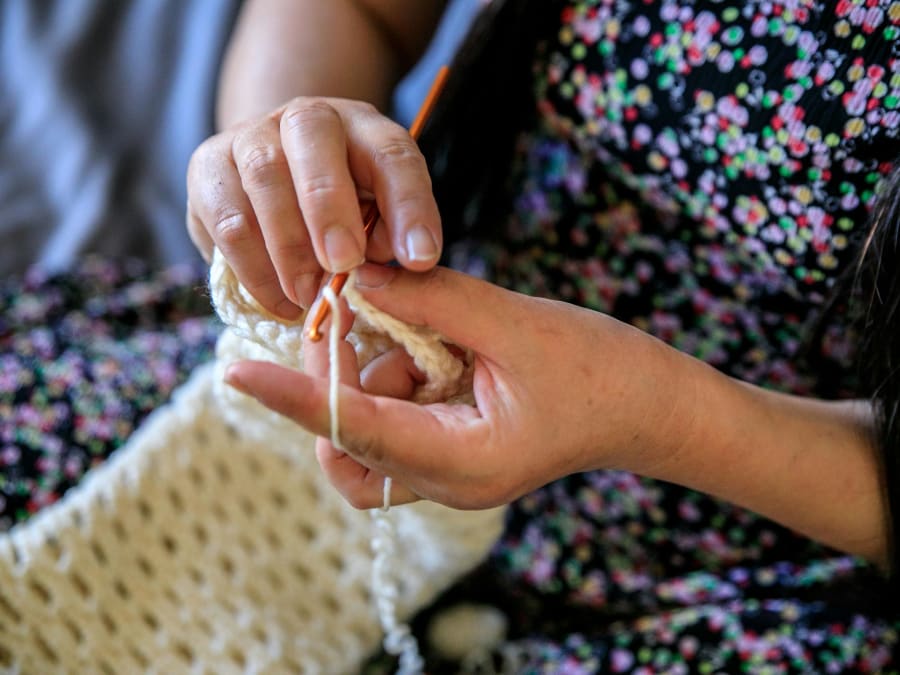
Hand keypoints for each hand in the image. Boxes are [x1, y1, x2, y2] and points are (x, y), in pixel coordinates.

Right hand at [187, 98, 441, 318]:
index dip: (410, 205)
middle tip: (343, 265)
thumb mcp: (377, 220)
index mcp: (364, 128)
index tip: (420, 258)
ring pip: (263, 176)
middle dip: (330, 206)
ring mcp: (250, 135)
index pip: (393, 153)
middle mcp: (306, 118)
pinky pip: (226, 218)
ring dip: (288, 245)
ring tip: (309, 296)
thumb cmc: (341, 211)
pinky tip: (279, 301)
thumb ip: (383, 240)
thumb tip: (368, 273)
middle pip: (313, 136)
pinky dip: (254, 268)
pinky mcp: (207, 167)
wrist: (272, 182)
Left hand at [224, 265, 694, 509]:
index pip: (355, 431)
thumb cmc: (601, 370)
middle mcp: (445, 481)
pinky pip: (398, 417)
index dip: (293, 398)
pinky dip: (398, 376)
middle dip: (342, 379)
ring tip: (426, 328)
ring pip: (369, 430)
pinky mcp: (454, 448)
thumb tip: (360, 276)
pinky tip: (438, 343)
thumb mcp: (515, 326)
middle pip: (350, 444)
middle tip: (363, 316)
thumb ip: (434, 301)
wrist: (651, 407)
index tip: (235, 373)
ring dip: (377, 373)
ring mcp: (449, 470)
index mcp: (461, 464)